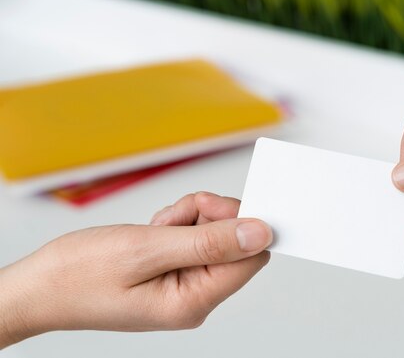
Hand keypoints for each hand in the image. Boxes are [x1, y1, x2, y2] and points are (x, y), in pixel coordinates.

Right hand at [0, 192, 270, 348]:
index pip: (251, 258)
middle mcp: (196, 296)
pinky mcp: (175, 270)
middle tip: (174, 215)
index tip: (212, 206)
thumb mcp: (147, 250)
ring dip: (189, 218)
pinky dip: (177, 223)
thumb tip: (261, 233)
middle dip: (209, 217)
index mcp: (194, 300)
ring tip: (155, 227)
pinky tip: (152, 230)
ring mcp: (185, 284)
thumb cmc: (79, 274)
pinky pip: (194, 236)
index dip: (242, 225)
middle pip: (235, 242)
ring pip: (214, 233)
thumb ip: (209, 241)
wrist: (39, 286)